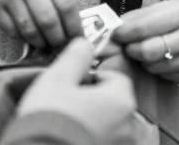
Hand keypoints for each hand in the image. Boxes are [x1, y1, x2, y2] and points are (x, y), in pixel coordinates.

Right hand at [0, 0, 81, 49]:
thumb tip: (72, 26)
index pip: (67, 3)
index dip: (74, 26)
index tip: (77, 38)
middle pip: (49, 19)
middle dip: (57, 38)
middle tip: (60, 44)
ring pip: (30, 28)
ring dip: (40, 41)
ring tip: (44, 42)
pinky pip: (12, 30)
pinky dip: (21, 37)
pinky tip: (25, 34)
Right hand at [18, 39, 136, 142]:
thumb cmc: (50, 119)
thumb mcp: (58, 78)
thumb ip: (76, 56)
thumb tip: (84, 44)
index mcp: (121, 101)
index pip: (116, 78)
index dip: (94, 77)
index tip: (75, 83)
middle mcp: (128, 126)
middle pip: (114, 103)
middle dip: (94, 100)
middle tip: (68, 104)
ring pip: (110, 125)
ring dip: (93, 121)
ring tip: (67, 124)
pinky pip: (104, 141)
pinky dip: (92, 138)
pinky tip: (71, 138)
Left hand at [112, 0, 178, 81]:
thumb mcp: (173, 3)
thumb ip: (144, 15)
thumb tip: (116, 26)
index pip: (144, 27)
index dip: (123, 33)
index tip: (114, 34)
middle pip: (148, 52)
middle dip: (131, 50)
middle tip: (127, 45)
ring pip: (155, 67)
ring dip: (143, 60)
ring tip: (144, 50)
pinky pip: (166, 75)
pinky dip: (157, 68)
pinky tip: (161, 58)